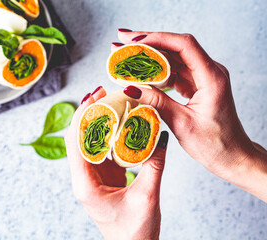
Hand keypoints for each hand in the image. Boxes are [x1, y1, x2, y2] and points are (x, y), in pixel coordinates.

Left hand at [65, 86, 169, 239]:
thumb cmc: (134, 233)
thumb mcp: (147, 198)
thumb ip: (154, 166)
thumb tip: (160, 137)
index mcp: (86, 185)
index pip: (76, 143)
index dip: (82, 118)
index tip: (93, 98)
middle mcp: (85, 178)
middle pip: (79, 139)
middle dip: (89, 114)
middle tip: (102, 93)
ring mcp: (93, 177)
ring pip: (90, 142)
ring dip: (99, 122)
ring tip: (110, 102)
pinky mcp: (103, 176)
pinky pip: (103, 150)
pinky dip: (110, 135)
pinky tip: (120, 122)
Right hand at [115, 31, 266, 201]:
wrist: (232, 156)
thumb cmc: (215, 143)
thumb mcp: (182, 123)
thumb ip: (157, 102)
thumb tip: (131, 88)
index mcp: (211, 77)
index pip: (184, 45)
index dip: (157, 39)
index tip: (134, 41)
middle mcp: (210, 72)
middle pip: (176, 47)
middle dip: (147, 43)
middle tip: (121, 42)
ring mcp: (203, 77)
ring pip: (173, 58)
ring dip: (149, 56)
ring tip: (125, 56)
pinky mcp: (197, 85)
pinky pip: (175, 71)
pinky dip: (157, 70)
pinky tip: (140, 72)